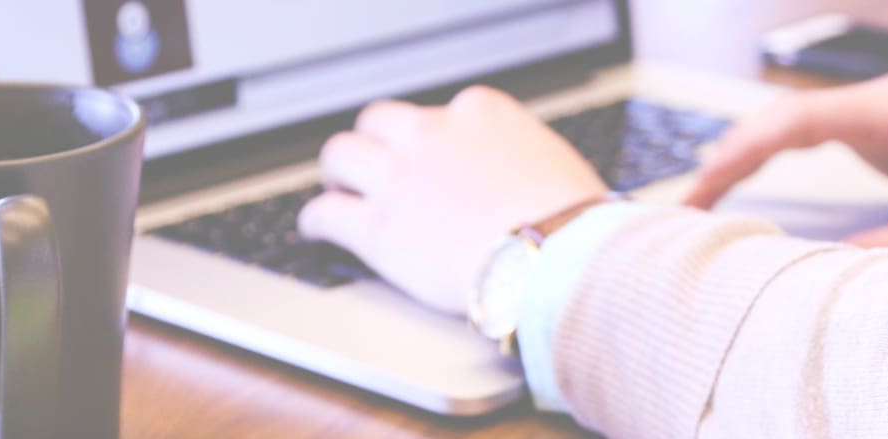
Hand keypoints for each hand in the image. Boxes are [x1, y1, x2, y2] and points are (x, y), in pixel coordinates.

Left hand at [298, 86, 607, 313]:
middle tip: (373, 165)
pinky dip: (316, 220)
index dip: (430, 139)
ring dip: (338, 172)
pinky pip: (326, 213)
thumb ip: (520, 158)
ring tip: (337, 189)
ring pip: (341, 155)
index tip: (431, 158)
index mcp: (479, 112)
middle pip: (379, 121)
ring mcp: (399, 178)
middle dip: (374, 143)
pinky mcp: (377, 227)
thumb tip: (522, 176)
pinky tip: (316, 230)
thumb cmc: (571, 220)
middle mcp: (432, 134)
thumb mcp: (553, 163)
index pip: (440, 113)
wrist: (557, 257)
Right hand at [686, 74, 887, 256]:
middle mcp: (883, 104)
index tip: (700, 192)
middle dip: (727, 158)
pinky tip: (744, 191)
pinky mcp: (887, 136)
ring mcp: (883, 117)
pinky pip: (813, 143)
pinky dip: (774, 165)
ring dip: (745, 159)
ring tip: (700, 205)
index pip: (795, 123)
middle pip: (779, 119)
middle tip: (683, 210)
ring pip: (791, 129)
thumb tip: (819, 270)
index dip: (739, 156)